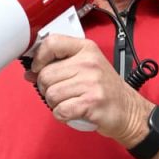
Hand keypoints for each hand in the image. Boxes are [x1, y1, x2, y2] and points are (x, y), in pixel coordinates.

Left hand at [28, 34, 147, 145]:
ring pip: (51, 94)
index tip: (39, 68)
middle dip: (46, 88)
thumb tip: (30, 72)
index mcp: (86, 49)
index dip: (39, 58)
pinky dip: (61, 115)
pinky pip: (60, 110)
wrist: (128, 109)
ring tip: (68, 102)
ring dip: (54, 103)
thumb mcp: (85, 67)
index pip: (52, 43)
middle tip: (60, 92)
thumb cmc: (104, 89)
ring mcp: (91, 82)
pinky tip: (71, 112)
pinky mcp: (91, 103)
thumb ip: (58, 65)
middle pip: (46, 75)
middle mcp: (89, 63)